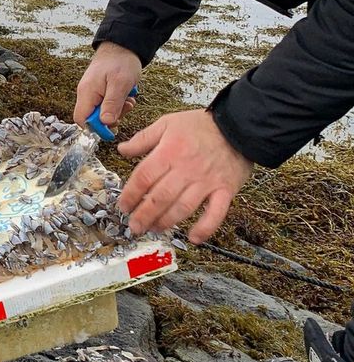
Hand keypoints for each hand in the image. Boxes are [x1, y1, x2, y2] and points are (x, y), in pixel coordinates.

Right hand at [74, 42, 141, 129]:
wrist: (122, 45)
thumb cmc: (121, 61)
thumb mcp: (120, 84)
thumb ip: (112, 104)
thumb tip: (106, 123)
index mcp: (87, 92)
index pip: (82, 119)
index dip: (96, 128)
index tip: (112, 128)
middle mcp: (86, 93)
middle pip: (92, 118)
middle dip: (110, 118)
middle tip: (125, 108)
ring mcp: (92, 91)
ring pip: (101, 111)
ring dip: (116, 110)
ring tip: (128, 100)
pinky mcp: (100, 90)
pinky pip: (106, 104)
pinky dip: (118, 103)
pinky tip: (126, 95)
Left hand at [117, 108, 253, 242]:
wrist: (238, 126)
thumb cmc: (202, 125)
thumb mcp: (167, 123)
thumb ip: (143, 138)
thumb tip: (122, 150)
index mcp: (169, 152)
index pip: (144, 177)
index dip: (130, 194)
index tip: (123, 206)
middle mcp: (186, 169)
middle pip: (160, 197)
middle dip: (144, 215)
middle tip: (134, 226)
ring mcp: (206, 182)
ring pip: (182, 208)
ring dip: (166, 222)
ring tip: (154, 229)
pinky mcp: (225, 190)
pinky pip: (216, 213)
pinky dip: (205, 227)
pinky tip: (194, 238)